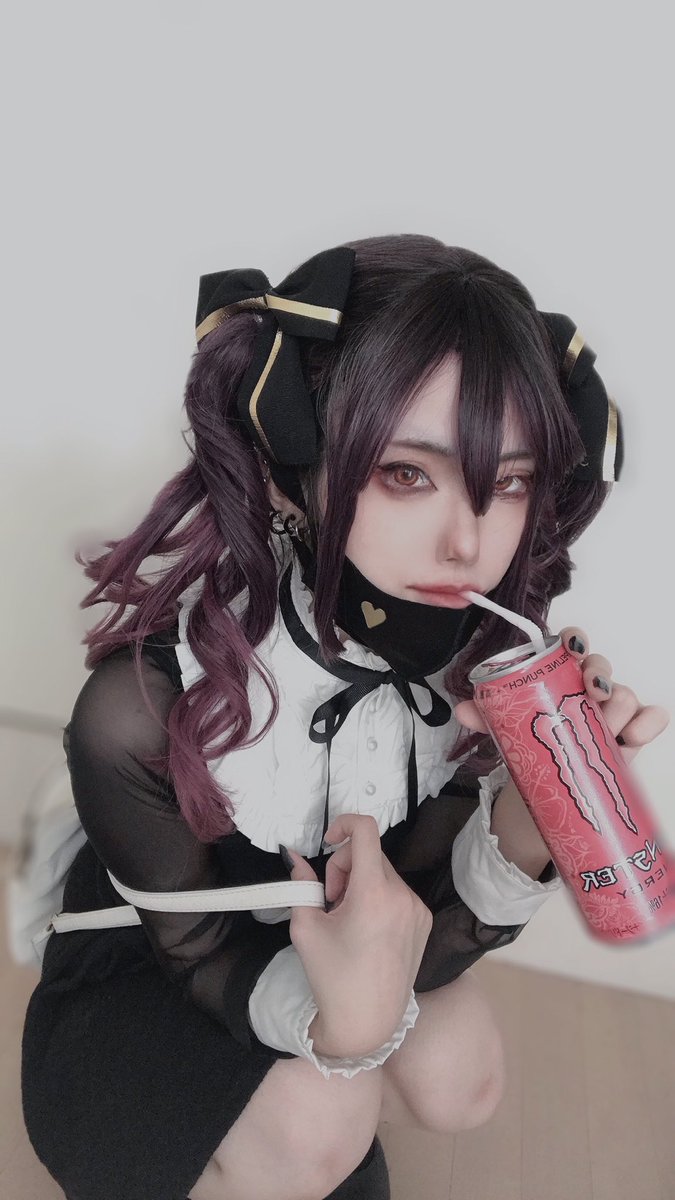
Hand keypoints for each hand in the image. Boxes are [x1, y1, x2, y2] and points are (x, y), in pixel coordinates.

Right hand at [282, 813, 432, 1058]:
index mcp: (374, 894)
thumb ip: (301, 884)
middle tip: (330, 901)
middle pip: (370, 854)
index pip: (366, 831)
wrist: (367, 1021)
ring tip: (347, 919)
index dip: (343, 824)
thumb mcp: (305, 927)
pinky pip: (397, 892)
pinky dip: (378, 898)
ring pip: (383, 873)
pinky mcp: (424, 921)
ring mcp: (418, 909)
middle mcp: (403, 896)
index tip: (328, 842)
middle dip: (344, 868)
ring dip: (361, 883)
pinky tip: (366, 929)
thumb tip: (293, 855)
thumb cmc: (332, 977)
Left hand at [454, 625, 669, 763]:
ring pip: (625, 694)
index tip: (571, 648)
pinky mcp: (633, 732)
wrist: (555, 783)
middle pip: (601, 666)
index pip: (572, 643)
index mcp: (560, 675)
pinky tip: (634, 736)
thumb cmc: (537, 742)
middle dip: (598, 676)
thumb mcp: (508, 728)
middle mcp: (589, 686)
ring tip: (603, 732)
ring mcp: (614, 709)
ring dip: (617, 710)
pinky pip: (651, 719)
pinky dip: (647, 723)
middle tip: (590, 694)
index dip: (575, 639)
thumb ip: (486, 716)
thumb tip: (462, 710)